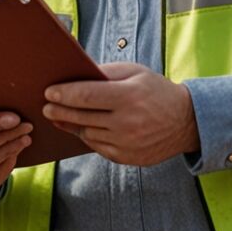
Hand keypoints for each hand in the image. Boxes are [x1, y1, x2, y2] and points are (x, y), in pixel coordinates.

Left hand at [43, 62, 199, 165]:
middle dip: (59, 111)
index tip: (48, 92)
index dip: (64, 94)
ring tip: (58, 117)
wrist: (186, 122)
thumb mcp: (134, 72)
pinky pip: (97, 147)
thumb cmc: (155, 91)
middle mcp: (127, 122)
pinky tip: (80, 128)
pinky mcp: (127, 158)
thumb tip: (75, 73)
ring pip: (87, 134)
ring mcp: (127, 143)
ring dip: (71, 125)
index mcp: (128, 96)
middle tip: (45, 107)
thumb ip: (105, 72)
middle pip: (82, 117)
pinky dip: (87, 137)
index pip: (87, 95)